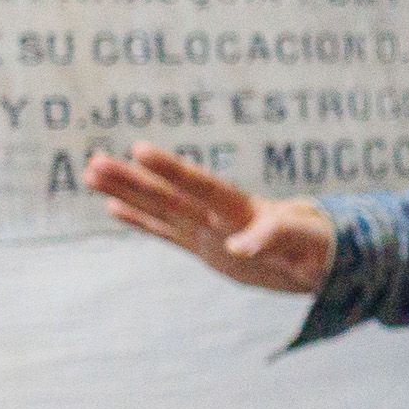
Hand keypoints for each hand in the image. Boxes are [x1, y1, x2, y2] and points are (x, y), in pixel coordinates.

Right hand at [81, 144, 335, 294]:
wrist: (319, 257)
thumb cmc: (318, 246)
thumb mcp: (305, 244)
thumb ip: (277, 239)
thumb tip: (243, 246)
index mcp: (242, 208)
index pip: (201, 184)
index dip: (172, 169)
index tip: (140, 151)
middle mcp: (217, 214)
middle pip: (169, 195)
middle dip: (132, 180)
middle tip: (93, 162)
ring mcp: (207, 229)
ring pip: (159, 208)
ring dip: (125, 192)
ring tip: (90, 172)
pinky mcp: (205, 248)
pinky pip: (166, 232)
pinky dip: (140, 220)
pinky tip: (112, 206)